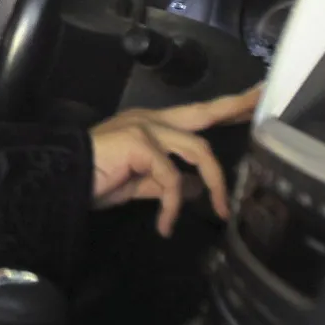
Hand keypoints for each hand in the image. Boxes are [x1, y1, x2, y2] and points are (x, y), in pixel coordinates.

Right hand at [88, 84, 260, 236]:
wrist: (61, 178)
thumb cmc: (95, 179)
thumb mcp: (139, 184)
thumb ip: (167, 183)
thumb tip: (196, 189)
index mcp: (153, 125)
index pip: (196, 115)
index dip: (225, 108)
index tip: (253, 99)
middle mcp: (153, 120)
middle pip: (204, 112)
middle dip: (235, 106)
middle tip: (262, 97)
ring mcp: (147, 128)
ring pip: (198, 151)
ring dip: (215, 183)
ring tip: (221, 210)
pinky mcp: (141, 144)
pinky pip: (172, 179)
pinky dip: (172, 206)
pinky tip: (165, 226)